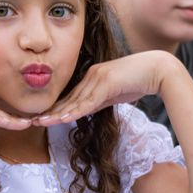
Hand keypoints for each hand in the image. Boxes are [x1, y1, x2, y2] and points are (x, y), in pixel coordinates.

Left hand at [34, 51, 175, 125]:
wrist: (159, 70)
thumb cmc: (141, 80)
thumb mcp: (117, 94)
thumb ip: (101, 100)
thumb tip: (88, 110)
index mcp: (94, 77)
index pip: (73, 96)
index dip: (58, 108)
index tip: (44, 118)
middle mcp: (92, 75)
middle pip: (69, 98)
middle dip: (51, 111)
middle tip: (33, 121)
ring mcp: (98, 77)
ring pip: (75, 100)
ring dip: (58, 113)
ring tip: (41, 122)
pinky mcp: (107, 82)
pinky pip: (89, 100)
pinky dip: (75, 110)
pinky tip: (63, 118)